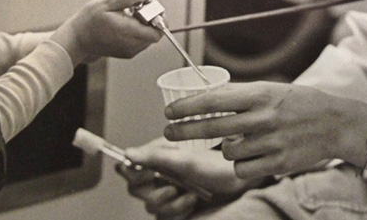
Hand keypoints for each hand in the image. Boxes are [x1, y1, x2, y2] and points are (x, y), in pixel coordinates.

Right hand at [51, 0, 161, 63]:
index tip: (148, 8)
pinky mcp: (127, 53)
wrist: (76, 40)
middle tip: (137, 9)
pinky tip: (124, 24)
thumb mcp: (107, 3)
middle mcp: (131, 44)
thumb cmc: (89, 21)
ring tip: (129, 17)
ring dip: (144, 26)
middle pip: (155, 34)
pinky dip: (138, 32)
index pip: (157, 32)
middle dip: (151, 20)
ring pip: (148, 38)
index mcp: (128, 31)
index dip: (158, 18)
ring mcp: (130, 51)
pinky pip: (140, 42)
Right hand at [118, 138, 255, 219]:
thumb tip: (127, 153)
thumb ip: (155, 157)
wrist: (239, 183)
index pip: (129, 165)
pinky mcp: (175, 206)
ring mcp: (166, 190)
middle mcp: (158, 172)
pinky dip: (178, 211)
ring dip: (171, 204)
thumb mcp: (186, 160)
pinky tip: (193, 202)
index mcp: (157, 155)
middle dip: (156, 193)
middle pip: (135, 189)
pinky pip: (163, 216)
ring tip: (191, 195)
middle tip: (174, 188)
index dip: (133, 173)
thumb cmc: (216, 165)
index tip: (149, 175)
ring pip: (150, 206)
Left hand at [163, 81, 366, 179]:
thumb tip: (206, 95)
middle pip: (212, 127)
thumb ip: (240, 94)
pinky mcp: (278, 163)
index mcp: (260, 94)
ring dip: (225, 147)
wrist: (335, 123)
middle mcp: (263, 118)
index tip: (169, 111)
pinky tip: (250, 155)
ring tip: (236, 140)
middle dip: (184, 130)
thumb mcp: (270, 89)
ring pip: (228, 151)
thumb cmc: (298, 103)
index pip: (214, 100)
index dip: (187, 107)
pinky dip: (240, 164)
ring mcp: (271, 142)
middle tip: (168, 132)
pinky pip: (243, 169)